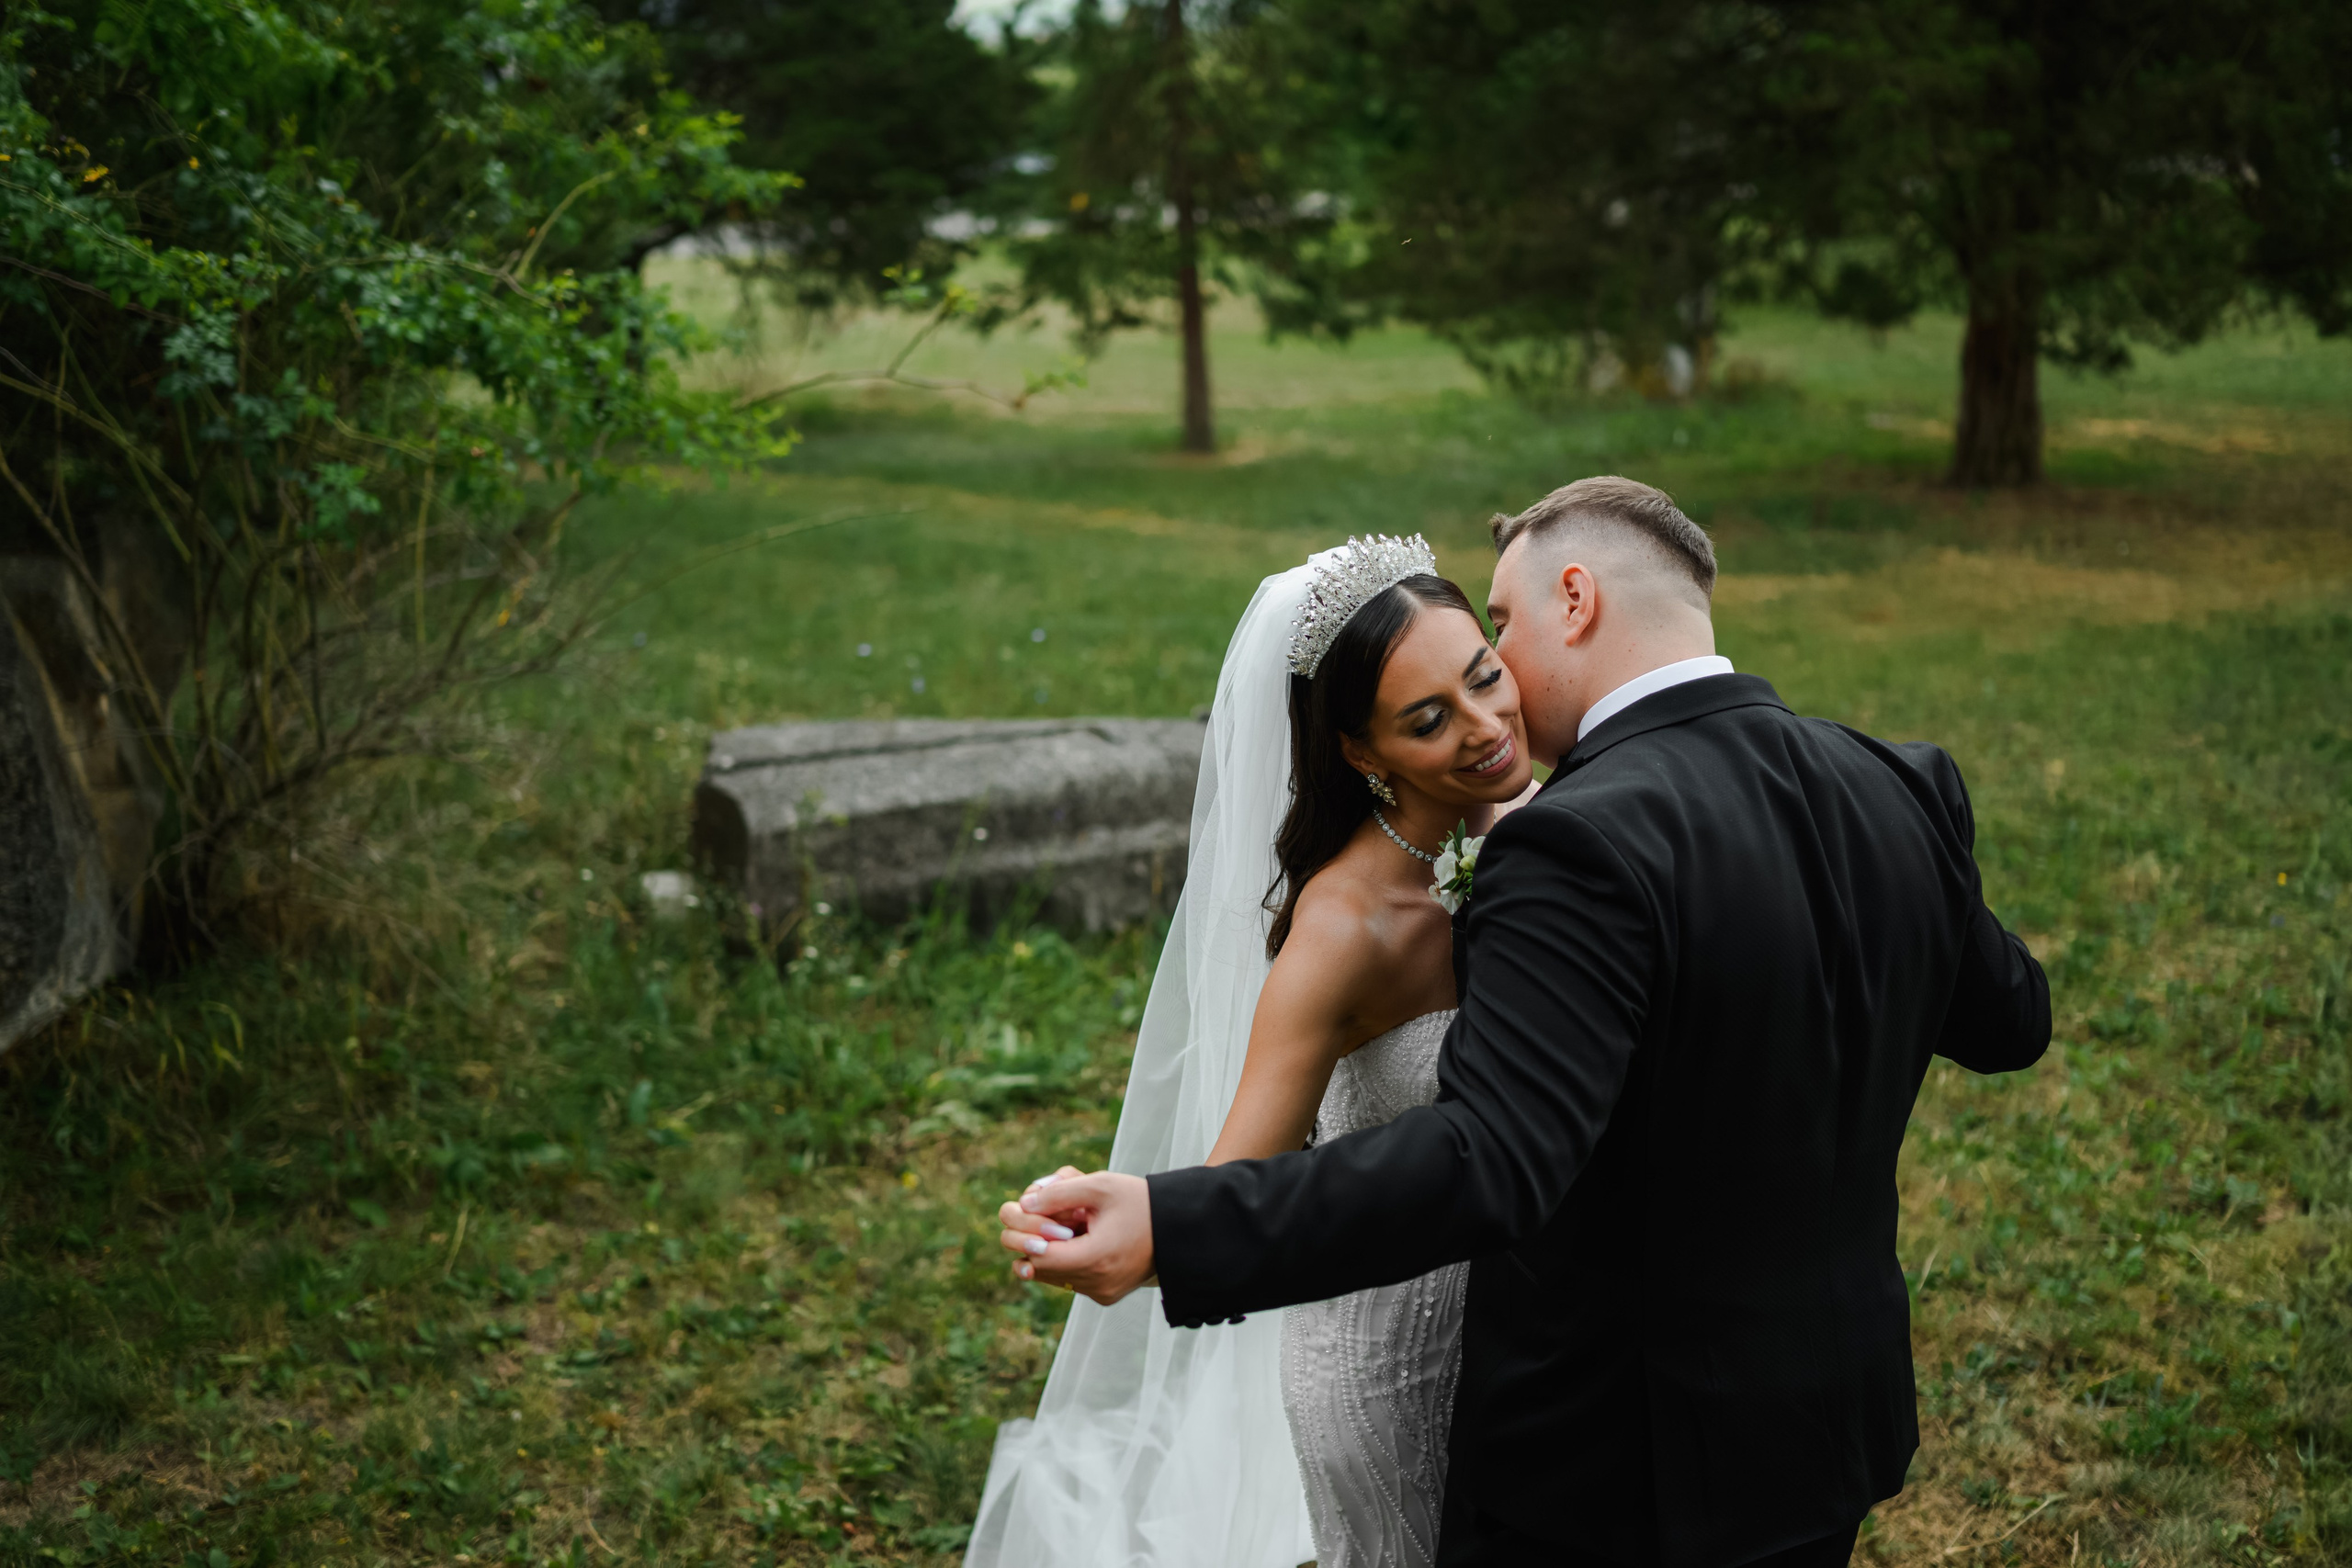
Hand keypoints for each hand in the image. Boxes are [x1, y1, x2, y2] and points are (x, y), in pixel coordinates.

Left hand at [996, 1168, 1155, 1304]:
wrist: (1179, 1229)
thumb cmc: (1140, 1202)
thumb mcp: (1100, 1185)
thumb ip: (1058, 1193)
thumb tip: (1023, 1204)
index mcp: (1097, 1258)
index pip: (1038, 1256)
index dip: (1028, 1233)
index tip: (1029, 1211)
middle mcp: (1097, 1284)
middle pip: (1039, 1269)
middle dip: (1032, 1240)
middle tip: (1039, 1215)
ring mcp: (1101, 1293)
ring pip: (1051, 1276)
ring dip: (1049, 1250)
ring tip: (1067, 1224)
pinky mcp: (1105, 1296)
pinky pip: (1070, 1280)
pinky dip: (1065, 1259)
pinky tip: (1080, 1237)